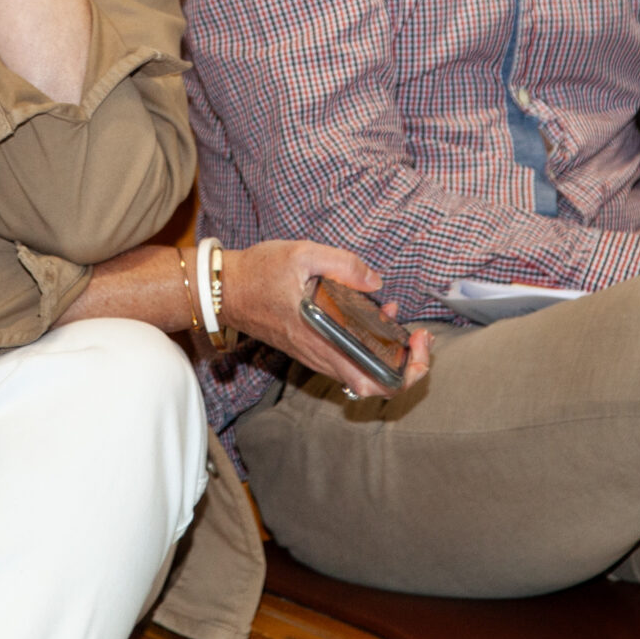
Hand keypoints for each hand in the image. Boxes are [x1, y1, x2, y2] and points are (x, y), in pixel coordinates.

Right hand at [218, 241, 434, 394]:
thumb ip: (344, 264)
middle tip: (415, 335)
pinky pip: (349, 357)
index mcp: (323, 341)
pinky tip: (371, 312)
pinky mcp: (312, 348)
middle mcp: (322, 357)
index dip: (407, 371)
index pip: (375, 382)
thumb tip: (376, 281)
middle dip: (406, 364)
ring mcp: (317, 356)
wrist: (223, 290)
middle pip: (377, 384)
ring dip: (387, 350)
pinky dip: (368, 342)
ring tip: (393, 315)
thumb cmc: (258, 273)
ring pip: (364, 371)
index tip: (416, 340)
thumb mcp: (302, 254)